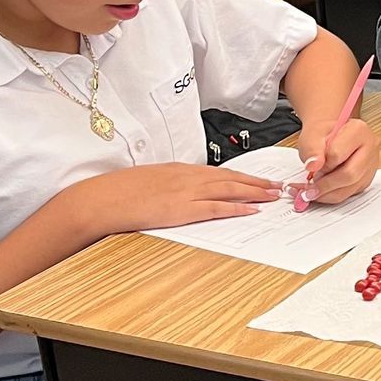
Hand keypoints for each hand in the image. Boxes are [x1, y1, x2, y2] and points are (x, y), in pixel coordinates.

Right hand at [59, 163, 280, 241]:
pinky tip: (252, 210)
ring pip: (229, 190)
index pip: (219, 171)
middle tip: (277, 186)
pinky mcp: (181, 209)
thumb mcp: (151, 182)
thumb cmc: (121, 192)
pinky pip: (216, 208)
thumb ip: (171, 186)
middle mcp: (187, 177)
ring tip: (273, 196)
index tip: (258, 179)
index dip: (242, 176)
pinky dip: (237, 208)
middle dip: (256, 182)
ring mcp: (186, 192)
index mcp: (180, 170)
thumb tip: (184, 193)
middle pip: (230, 178)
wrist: (104, 199)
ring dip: (254, 192)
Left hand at [293, 116, 378, 207]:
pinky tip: (322, 191)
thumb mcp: (312, 135)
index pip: (338, 154)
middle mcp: (370, 148)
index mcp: (358, 131)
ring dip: (328, 193)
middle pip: (350, 174)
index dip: (322, 164)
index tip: (312, 166)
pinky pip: (350, 193)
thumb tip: (313, 166)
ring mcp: (370, 165)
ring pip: (351, 188)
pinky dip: (333, 195)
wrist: (329, 134)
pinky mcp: (366, 178)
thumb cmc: (323, 133)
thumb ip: (311, 149)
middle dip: (325, 185)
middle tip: (309, 188)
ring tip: (313, 190)